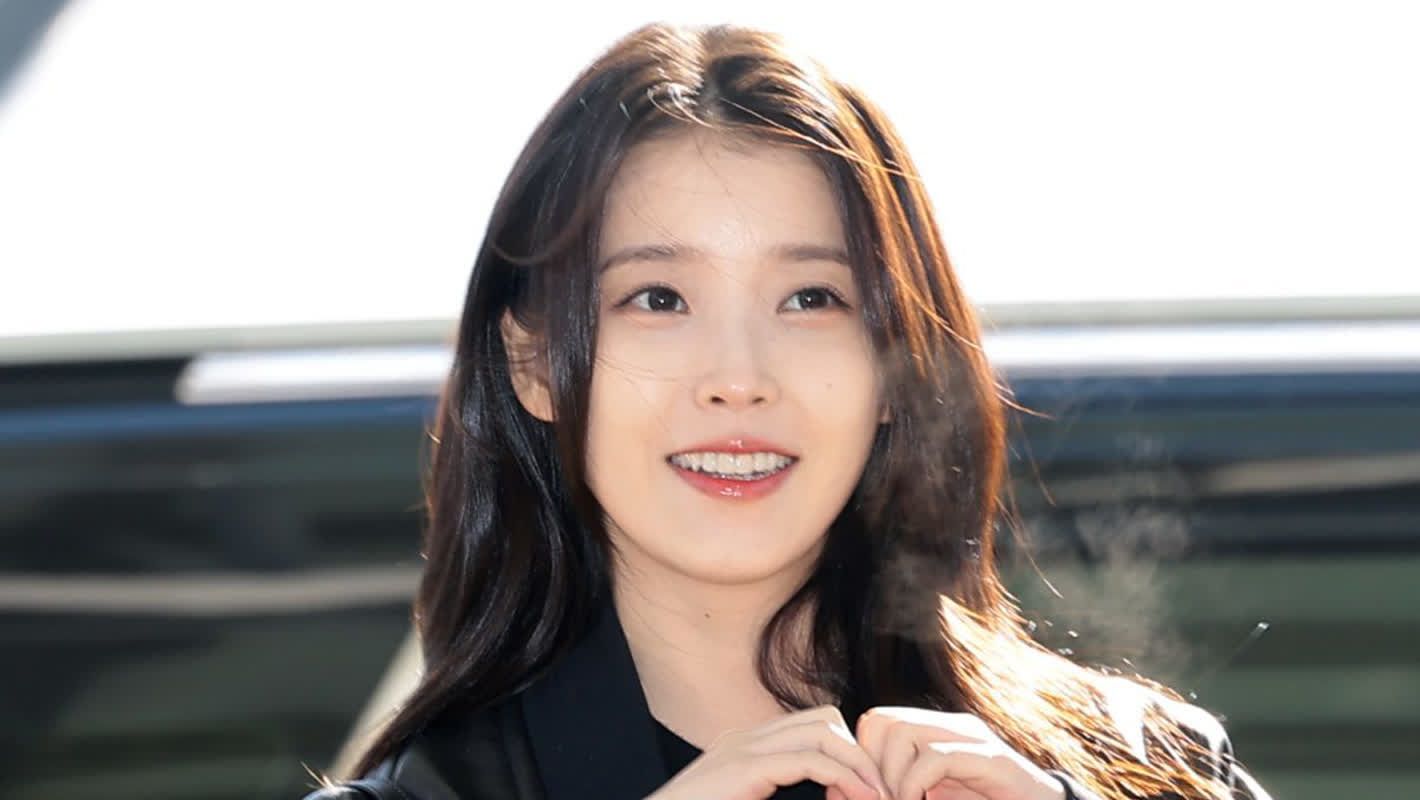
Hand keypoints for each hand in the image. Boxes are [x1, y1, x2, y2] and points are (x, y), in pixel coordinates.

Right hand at [645, 705, 889, 799]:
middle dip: (858, 752)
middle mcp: (746, 739)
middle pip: (824, 719)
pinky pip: (809, 760)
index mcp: (746, 748)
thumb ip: (774, 793)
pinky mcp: (744, 768)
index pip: (812, 725)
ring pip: (823, 731)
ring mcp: (743, 749)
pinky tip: (856, 798)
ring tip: (875, 795)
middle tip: (879, 790)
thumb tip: (829, 795)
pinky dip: (842, 777)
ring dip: (858, 763)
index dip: (846, 752)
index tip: (868, 789)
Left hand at [851, 707, 1066, 799]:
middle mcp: (952, 728)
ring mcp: (973, 739)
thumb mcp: (931, 797)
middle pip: (883, 720)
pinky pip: (935, 758)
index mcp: (936, 734)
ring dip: (894, 778)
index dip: (865, 756)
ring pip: (903, 733)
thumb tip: (843, 794)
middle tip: (885, 799)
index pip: (877, 721)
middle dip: (874, 765)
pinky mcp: (991, 759)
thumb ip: (897, 791)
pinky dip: (915, 785)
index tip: (872, 793)